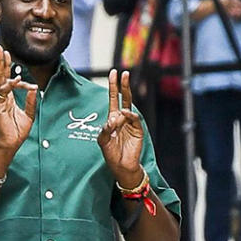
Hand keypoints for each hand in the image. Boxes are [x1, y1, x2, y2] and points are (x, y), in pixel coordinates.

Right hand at [0, 45, 38, 156]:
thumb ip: (30, 101)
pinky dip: (9, 85)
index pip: (8, 80)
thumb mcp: (29, 114)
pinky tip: (15, 79)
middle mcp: (2, 98)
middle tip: (1, 48)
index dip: (13, 73)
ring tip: (2, 54)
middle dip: (0, 61)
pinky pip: (3, 93)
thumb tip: (33, 88)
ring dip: (0, 66)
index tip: (20, 71)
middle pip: (0, 76)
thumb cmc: (17, 132)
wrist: (11, 144)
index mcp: (7, 98)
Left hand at [98, 70, 144, 188]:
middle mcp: (122, 119)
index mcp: (113, 119)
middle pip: (124, 98)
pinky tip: (125, 115)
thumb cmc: (111, 154)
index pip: (113, 99)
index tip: (113, 74)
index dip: (113, 87)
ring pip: (129, 107)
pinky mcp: (138, 130)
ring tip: (118, 108)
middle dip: (123, 86)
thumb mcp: (102, 141)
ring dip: (123, 104)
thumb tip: (113, 119)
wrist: (122, 166)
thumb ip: (105, 130)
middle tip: (123, 73)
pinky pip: (135, 119)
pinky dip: (130, 115)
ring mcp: (131, 124)